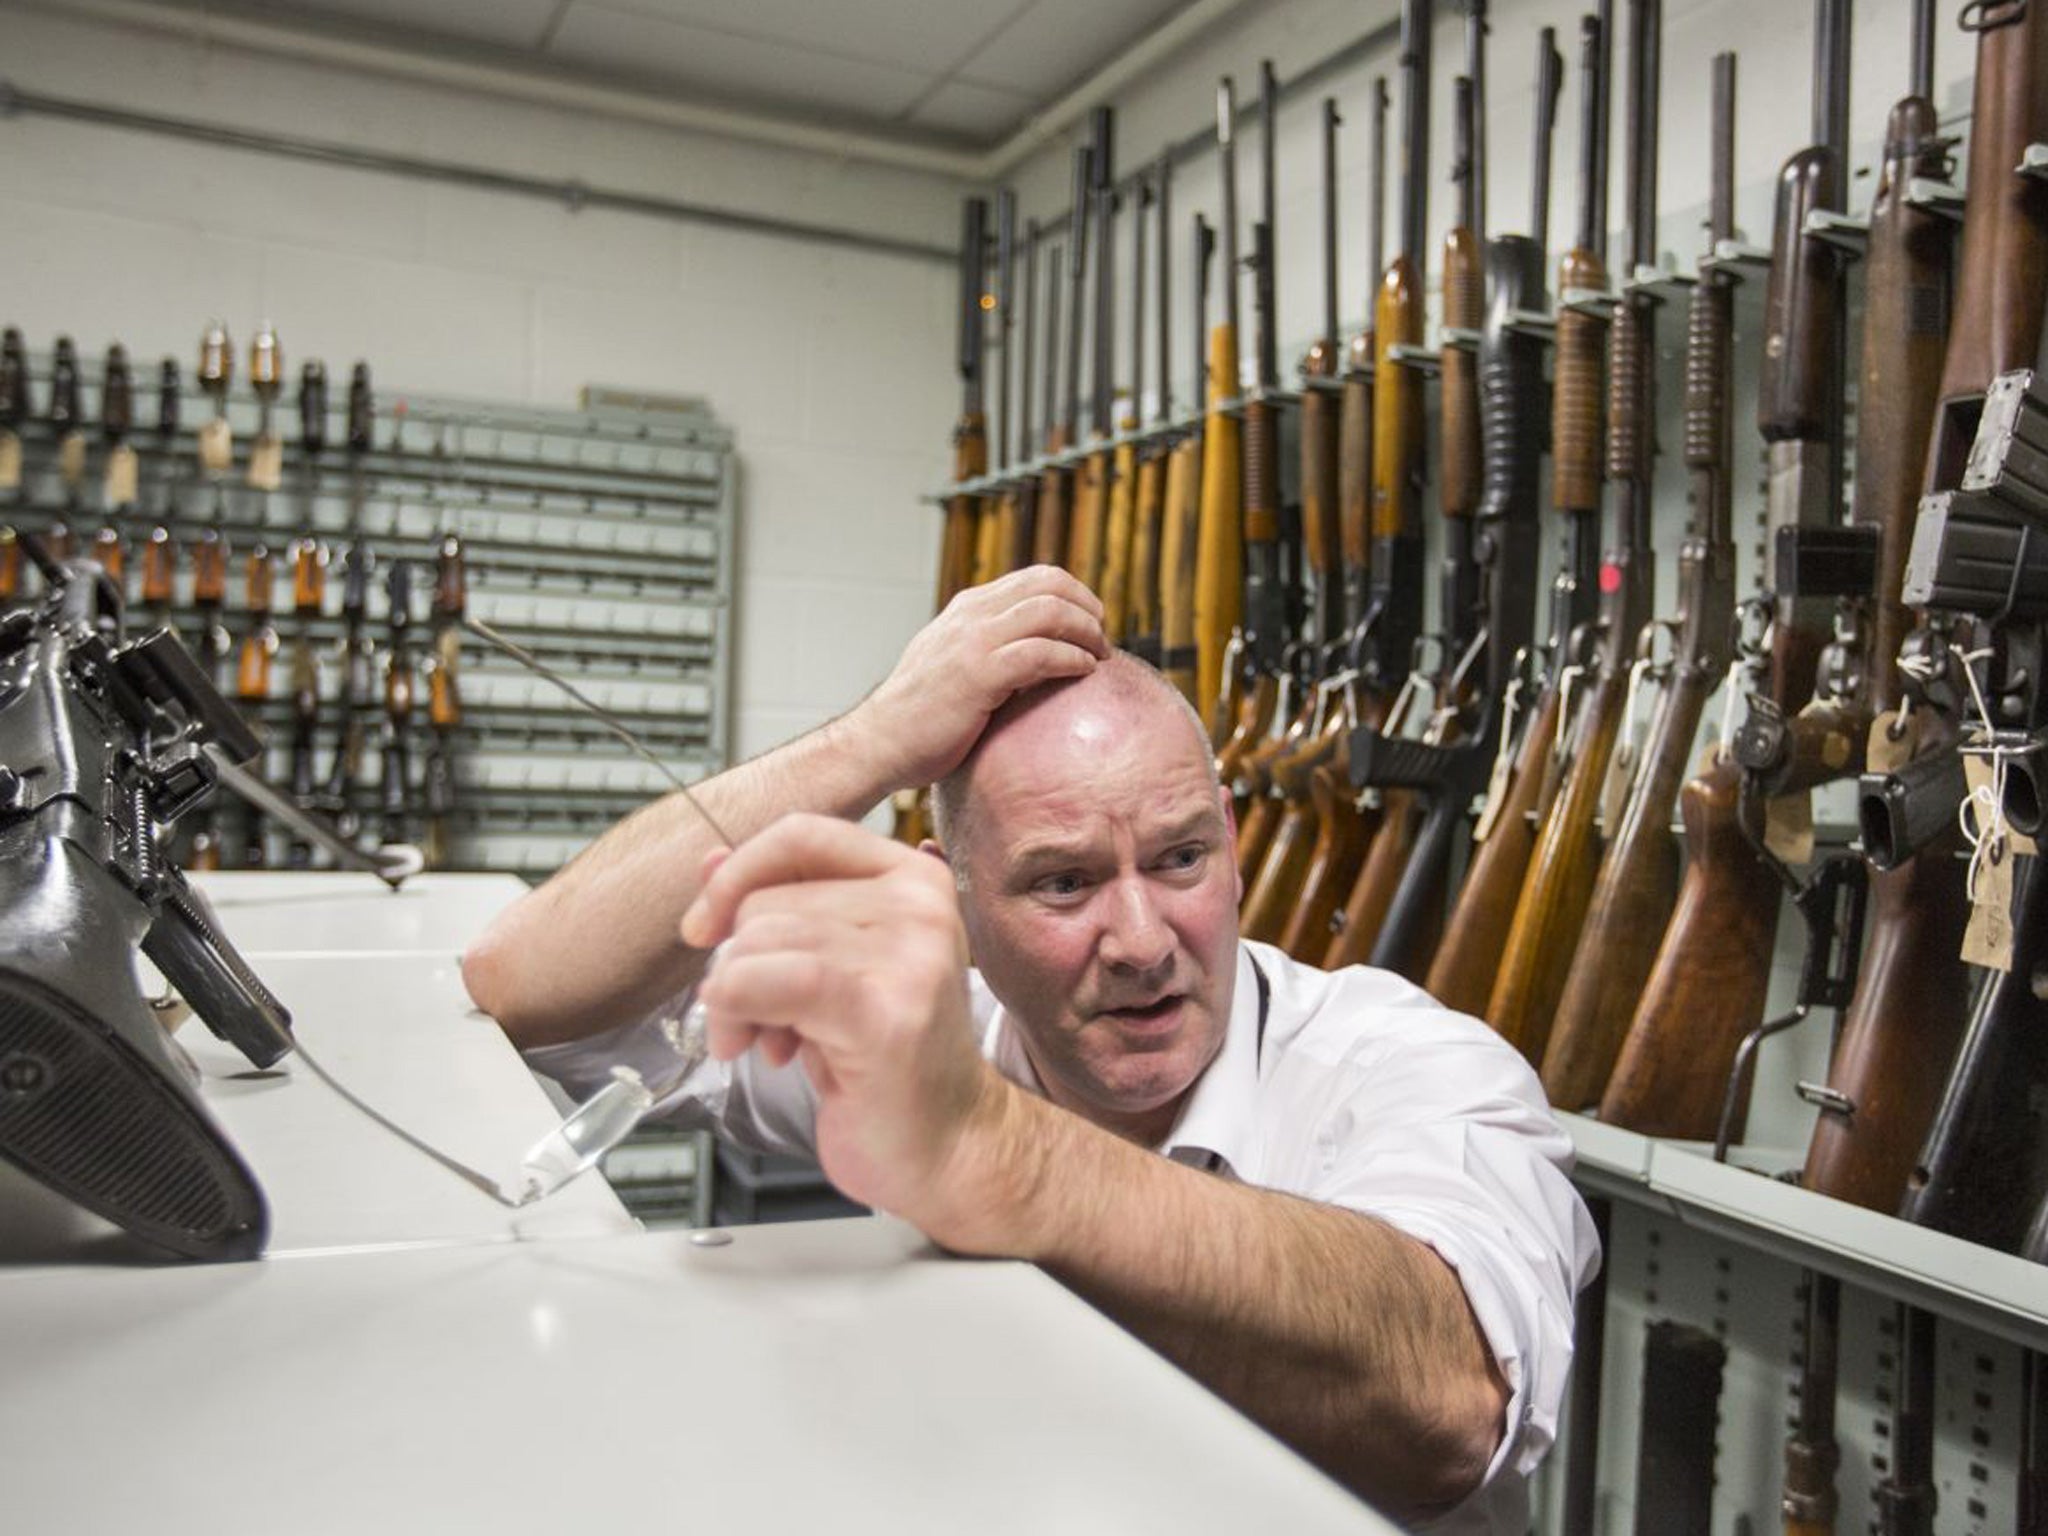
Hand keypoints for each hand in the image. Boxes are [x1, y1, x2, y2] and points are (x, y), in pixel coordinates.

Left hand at [680, 814, 1021, 1246]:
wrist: (947, 1146)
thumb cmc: (887, 1063)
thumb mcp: (828, 966)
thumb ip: (780, 907)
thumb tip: (709, 860)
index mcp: (912, 877)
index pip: (800, 833)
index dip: (737, 874)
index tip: (705, 928)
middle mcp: (919, 903)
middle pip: (765, 898)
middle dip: (734, 964)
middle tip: (757, 1019)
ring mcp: (909, 952)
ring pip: (754, 941)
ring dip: (734, 1003)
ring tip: (772, 1042)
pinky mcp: (883, 1009)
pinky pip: (763, 982)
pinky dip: (741, 1016)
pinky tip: (772, 1051)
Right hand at [853, 565, 1106, 791]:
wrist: (880, 743)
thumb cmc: (919, 717)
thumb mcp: (951, 664)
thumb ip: (987, 649)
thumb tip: (1036, 654)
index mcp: (967, 608)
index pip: (1035, 578)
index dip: (1074, 594)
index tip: (1091, 621)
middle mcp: (971, 615)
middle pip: (1050, 584)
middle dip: (1087, 606)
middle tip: (1102, 635)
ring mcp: (973, 642)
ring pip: (1050, 611)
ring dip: (1086, 631)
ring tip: (1100, 654)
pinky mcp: (979, 675)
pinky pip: (1041, 653)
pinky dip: (1072, 658)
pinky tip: (1084, 672)